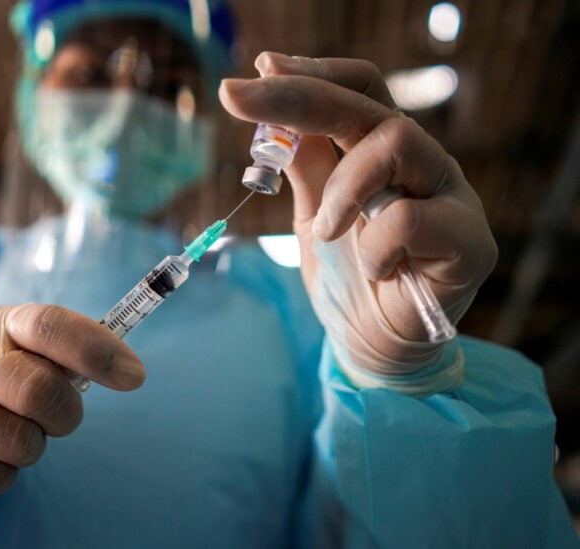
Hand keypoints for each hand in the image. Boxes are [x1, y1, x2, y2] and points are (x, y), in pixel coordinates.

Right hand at [0, 304, 143, 503]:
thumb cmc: (4, 386)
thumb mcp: (35, 355)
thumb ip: (74, 354)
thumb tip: (132, 372)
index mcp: (2, 324)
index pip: (50, 325)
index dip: (96, 350)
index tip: (134, 377)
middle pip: (39, 389)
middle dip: (62, 414)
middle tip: (53, 416)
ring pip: (18, 441)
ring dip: (28, 446)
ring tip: (9, 433)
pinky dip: (1, 475)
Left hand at [219, 53, 496, 380]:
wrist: (374, 348)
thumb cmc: (347, 280)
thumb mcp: (315, 219)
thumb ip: (308, 172)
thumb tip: (278, 122)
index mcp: (385, 154)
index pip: (357, 92)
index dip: (311, 73)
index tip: (261, 66)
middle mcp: (422, 164)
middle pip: (369, 104)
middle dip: (298, 97)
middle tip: (240, 97)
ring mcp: (451, 197)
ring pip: (396, 142)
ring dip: (341, 186)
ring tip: (325, 230)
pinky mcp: (470, 242)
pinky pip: (412, 218)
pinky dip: (375, 246)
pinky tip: (375, 270)